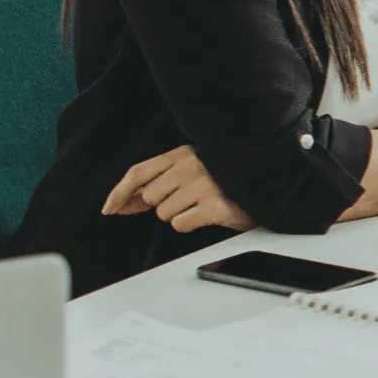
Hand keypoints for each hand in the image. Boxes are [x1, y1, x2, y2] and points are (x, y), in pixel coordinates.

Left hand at [103, 146, 255, 232]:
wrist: (269, 185)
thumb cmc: (227, 181)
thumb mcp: (192, 172)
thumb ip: (158, 183)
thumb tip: (122, 202)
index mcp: (183, 153)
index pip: (139, 172)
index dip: (119, 192)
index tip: (108, 209)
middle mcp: (191, 165)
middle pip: (149, 197)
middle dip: (162, 204)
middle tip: (186, 201)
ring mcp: (204, 185)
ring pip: (163, 214)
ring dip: (178, 215)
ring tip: (201, 206)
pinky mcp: (215, 206)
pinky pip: (180, 224)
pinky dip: (190, 224)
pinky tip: (207, 215)